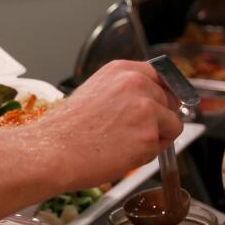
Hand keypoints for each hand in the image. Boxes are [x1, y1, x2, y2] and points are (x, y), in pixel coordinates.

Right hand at [40, 60, 183, 188]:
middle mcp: (136, 83)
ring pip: (172, 124)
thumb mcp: (95, 92)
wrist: (52, 150)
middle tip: (129, 131)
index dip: (163, 94)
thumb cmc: (67, 129)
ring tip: (124, 142)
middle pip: (170, 100)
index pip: (161, 76)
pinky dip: (147, 154)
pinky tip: (122, 153)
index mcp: (121, 70)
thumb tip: (151, 101)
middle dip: (159, 119)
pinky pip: (162, 147)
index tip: (162, 105)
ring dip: (156, 137)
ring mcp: (145, 108)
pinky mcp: (149, 135)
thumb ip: (125, 91)